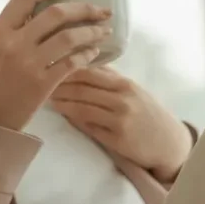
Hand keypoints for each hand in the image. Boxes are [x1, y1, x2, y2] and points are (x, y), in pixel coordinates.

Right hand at [0, 0, 112, 131]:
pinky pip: (72, 62)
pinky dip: (87, 55)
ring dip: (92, 32)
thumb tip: (38, 11)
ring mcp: (29, 63)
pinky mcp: (43, 84)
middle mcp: (14, 43)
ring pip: (69, 37)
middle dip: (85, 9)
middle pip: (56, 14)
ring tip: (104, 31)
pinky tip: (93, 52)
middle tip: (102, 10)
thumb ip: (12, 29)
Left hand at [49, 65, 193, 181]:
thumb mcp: (133, 90)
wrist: (167, 141)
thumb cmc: (147, 113)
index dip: (65, 66)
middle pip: (82, 87)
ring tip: (44, 96)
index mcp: (125, 84)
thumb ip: (109, 78)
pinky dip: (72, 118)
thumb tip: (82, 62)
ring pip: (82, 106)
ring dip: (60, 100)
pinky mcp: (117, 138)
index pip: (89, 70)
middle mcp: (123, 98)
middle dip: (57, 82)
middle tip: (37, 79)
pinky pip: (89, 125)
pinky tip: (61, 112)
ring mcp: (119, 119)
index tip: (47, 63)